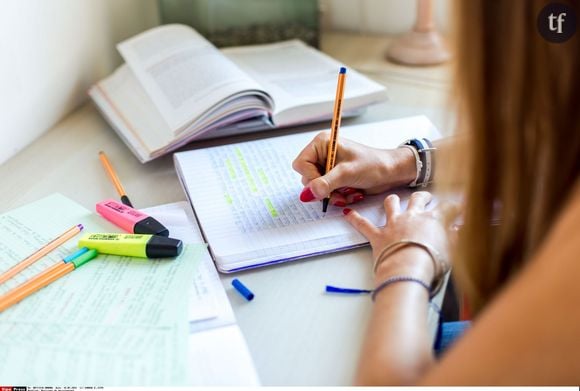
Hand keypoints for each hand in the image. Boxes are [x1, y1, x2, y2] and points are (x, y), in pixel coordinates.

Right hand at [292, 132, 415, 205]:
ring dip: (333, 195)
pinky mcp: (334, 178)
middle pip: (307, 178)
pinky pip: (326, 193)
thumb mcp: (347, 173)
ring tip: (349, 192)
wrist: (391, 172)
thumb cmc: (373, 165)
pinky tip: (351, 193)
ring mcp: (328, 167)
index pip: (301, 164)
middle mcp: (322, 154)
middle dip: (324, 189)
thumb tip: (307, 194)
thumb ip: (325, 183)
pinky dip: (338, 196)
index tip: (325, 185)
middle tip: (340, 191)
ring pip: (317, 189)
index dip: (311, 177)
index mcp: (322, 144)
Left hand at [343, 191, 455, 282]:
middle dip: (422, 197)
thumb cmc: (432, 264)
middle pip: (417, 199)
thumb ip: (456, 238)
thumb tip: (461, 229)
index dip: (454, 206)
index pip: (447, 207)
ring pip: (392, 203)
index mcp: (434, 220)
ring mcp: (393, 224)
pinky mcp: (378, 236)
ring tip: (393, 199)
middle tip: (425, 198)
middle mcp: (413, 217)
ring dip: (392, 200)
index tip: (458, 207)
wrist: (408, 270)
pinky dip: (355, 219)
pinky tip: (348, 213)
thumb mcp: (452, 251)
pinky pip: (363, 224)